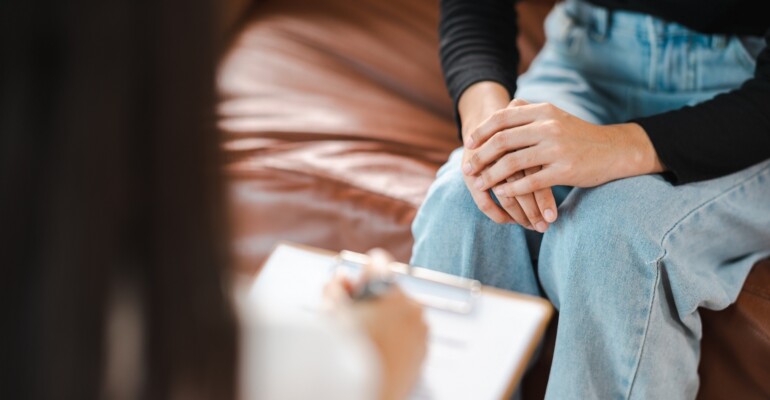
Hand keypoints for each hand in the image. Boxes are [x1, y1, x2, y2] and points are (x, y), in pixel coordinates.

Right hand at [326, 249, 427, 399]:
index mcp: (387, 291)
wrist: (368, 392)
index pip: (377, 261)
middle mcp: (410, 304)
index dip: (362, 273)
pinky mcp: (425, 346)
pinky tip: (380, 349)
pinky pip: (410, 330)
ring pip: (400, 310)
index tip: (355, 286)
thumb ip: (334, 287)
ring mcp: (420, 326)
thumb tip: (343, 279)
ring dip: (385, 317)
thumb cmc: (349, 355)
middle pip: (388, 288)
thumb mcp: (331, 314)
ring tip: (368, 339)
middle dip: (373, 299)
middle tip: (357, 319)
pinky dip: (397, 335)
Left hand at [464, 100, 663, 197]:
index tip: (468, 144)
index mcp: (543, 111)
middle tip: (467, 168)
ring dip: (491, 176)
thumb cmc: (578, 135)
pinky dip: (512, 188)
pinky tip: (501, 192)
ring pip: (512, 163)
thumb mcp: (555, 116)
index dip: (482, 132)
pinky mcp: (565, 170)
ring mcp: (557, 148)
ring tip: (479, 184)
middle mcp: (549, 126)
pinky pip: (530, 182)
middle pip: (502, 140)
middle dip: (480, 156)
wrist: (614, 150)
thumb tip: (505, 105)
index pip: (502, 118)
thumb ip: (530, 111)